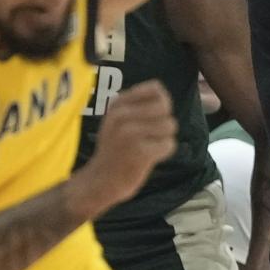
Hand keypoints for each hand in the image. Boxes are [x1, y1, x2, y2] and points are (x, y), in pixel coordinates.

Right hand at [84, 80, 176, 208]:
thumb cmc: (114, 149)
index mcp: (117, 106)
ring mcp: (130, 134)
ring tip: (149, 146)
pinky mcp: (140, 152)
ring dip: (164, 138)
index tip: (153, 115)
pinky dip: (164, 152)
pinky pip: (168, 144)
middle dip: (165, 120)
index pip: (155, 88)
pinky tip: (150, 157)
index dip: (161, 101)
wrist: (100, 181)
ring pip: (169, 125)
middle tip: (153, 134)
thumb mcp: (115, 120)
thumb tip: (160, 90)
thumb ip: (134, 104)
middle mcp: (122, 116)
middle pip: (165, 106)